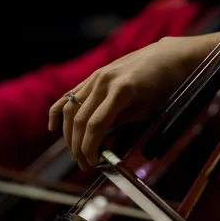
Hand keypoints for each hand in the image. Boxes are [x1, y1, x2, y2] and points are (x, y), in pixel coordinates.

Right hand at [48, 36, 195, 169]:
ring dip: (69, 134)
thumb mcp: (151, 107)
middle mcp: (104, 82)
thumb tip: (102, 134)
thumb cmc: (165, 84)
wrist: (167, 56)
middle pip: (80, 119)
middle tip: (83, 164)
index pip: (96, 124)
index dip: (90, 147)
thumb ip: (124, 119)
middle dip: (78, 146)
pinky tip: (53, 127)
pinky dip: (58, 111)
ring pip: (71, 108)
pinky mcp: (93, 76)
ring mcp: (96, 77)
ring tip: (75, 152)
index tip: (93, 163)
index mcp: (121, 90)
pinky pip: (70, 95)